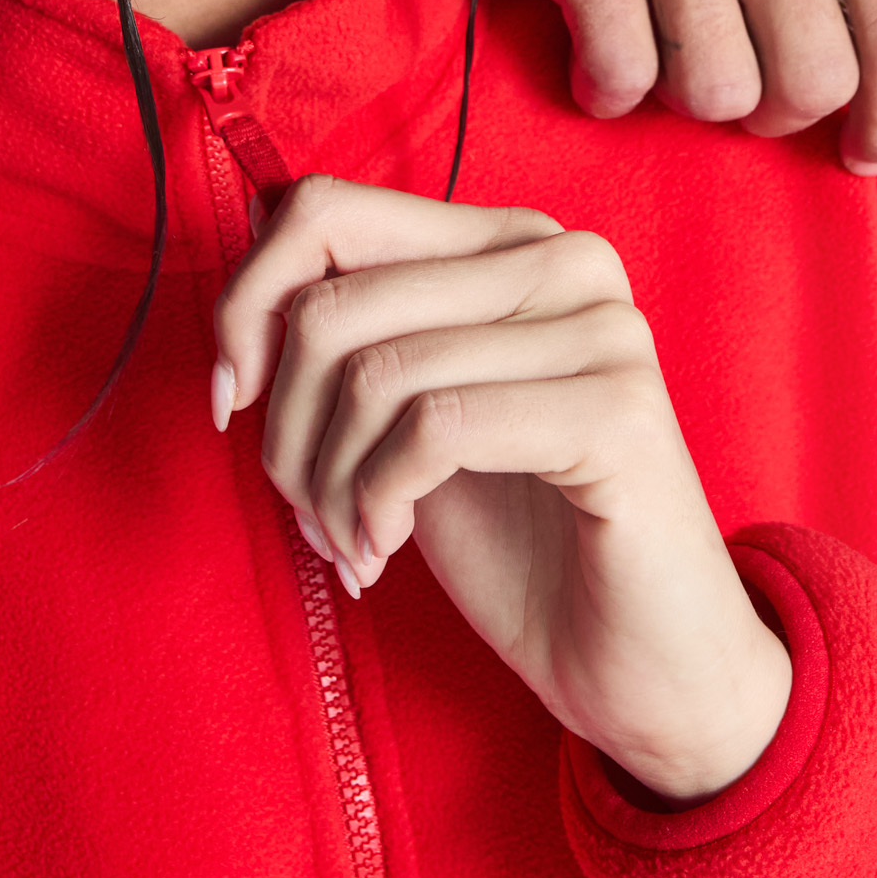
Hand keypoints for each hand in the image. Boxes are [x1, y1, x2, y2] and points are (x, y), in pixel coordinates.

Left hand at [212, 175, 792, 805]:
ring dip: (329, 484)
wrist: (643, 667)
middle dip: (286, 429)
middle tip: (309, 511)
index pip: (326, 210)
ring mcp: (601, 328)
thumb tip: (246, 277)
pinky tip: (386, 550)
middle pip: (334, 303)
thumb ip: (355, 337)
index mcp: (510, 241)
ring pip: (375, 372)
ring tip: (353, 541)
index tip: (233, 399)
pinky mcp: (617, 409)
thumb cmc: (524, 543)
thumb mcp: (411, 419)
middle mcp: (565, 260)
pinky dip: (377, 501)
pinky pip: (434, 428)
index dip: (246, 303)